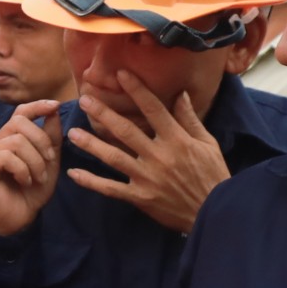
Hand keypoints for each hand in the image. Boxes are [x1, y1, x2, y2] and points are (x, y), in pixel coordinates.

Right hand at [0, 101, 62, 237]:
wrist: (20, 220)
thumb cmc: (32, 192)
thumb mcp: (48, 162)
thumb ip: (50, 137)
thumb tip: (53, 110)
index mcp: (8, 139)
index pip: (19, 113)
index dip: (36, 106)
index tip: (54, 106)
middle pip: (18, 123)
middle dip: (40, 140)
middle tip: (49, 161)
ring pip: (15, 141)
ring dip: (34, 160)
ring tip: (38, 177)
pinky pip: (6, 157)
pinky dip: (22, 169)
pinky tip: (25, 181)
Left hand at [65, 79, 229, 234]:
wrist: (215, 213)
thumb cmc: (213, 175)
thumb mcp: (207, 144)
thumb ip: (190, 119)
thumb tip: (181, 94)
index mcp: (177, 140)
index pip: (154, 109)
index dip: (137, 90)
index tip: (121, 74)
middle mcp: (159, 156)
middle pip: (126, 130)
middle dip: (103, 113)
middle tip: (84, 99)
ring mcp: (147, 178)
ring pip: (113, 158)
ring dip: (91, 145)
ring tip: (72, 133)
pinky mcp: (140, 197)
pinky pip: (111, 189)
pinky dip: (92, 182)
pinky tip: (74, 174)